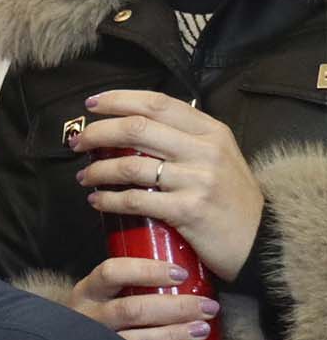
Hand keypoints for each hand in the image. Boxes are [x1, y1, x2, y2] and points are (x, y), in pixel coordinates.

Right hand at [66, 256, 218, 339]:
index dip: (147, 271)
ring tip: (202, 330)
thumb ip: (134, 285)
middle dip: (175, 308)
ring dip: (173, 335)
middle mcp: (88, 318)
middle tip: (208, 307)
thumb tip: (186, 272)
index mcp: (88, 292)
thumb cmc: (103, 317)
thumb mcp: (106, 296)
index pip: (112, 273)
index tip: (181, 274)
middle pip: (131, 310)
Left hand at [71, 90, 265, 279]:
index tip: (92, 104)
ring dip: (97, 170)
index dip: (119, 100)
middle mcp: (205, 150)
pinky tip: (96, 200)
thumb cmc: (233, 198)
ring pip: (129, 165)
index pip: (157, 104)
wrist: (261, 239)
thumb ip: (186, 138)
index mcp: (211, 131)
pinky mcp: (187, 211)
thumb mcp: (220, 156)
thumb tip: (137, 124)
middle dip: (98, 133)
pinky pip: (134, 200)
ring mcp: (196, 180)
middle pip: (136, 129)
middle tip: (78, 143)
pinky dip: (107, 199)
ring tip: (83, 176)